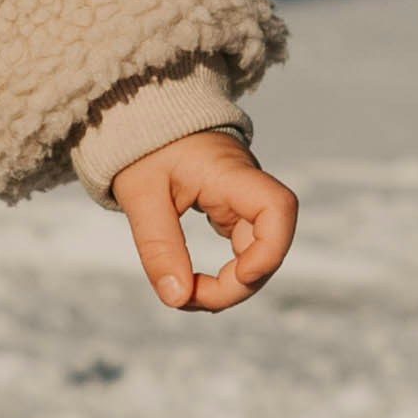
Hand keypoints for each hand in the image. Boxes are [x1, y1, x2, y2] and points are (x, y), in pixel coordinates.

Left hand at [109, 129, 296, 314]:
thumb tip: (177, 299)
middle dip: (237, 284)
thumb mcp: (140, 195)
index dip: (271, 249)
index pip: (277, 207)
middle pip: (269, 244)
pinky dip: (222, 274)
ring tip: (185, 296)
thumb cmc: (142, 146)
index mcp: (229, 173)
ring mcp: (242, 200)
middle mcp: (246, 187)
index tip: (238, 275)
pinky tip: (192, 285)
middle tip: (189, 300)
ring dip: (230, 284)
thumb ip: (158, 246)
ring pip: (257, 253)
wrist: (142, 117)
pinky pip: (241, 250)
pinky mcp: (232, 211)